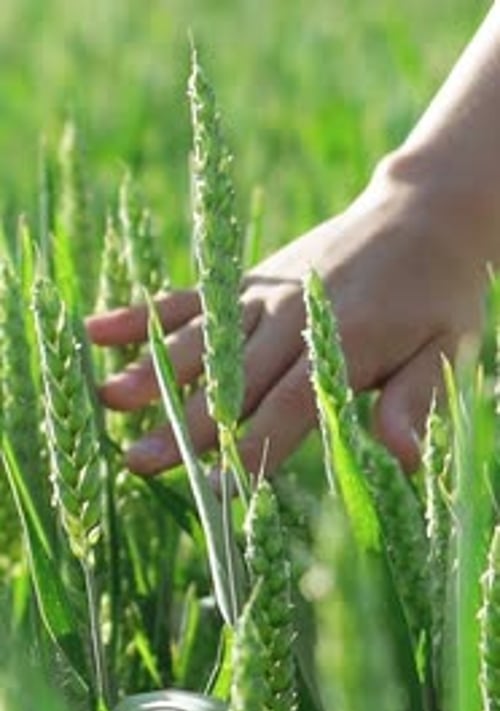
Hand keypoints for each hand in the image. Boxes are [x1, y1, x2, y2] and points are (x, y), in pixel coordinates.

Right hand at [87, 153, 483, 476]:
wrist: (424, 215)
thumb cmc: (438, 298)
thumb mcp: (447, 351)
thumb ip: (415, 403)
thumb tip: (401, 460)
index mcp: (344, 343)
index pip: (290, 407)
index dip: (251, 447)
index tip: (212, 486)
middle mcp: (294, 319)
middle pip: (233, 380)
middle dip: (186, 425)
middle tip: (138, 461)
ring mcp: (265, 294)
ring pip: (203, 339)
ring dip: (153, 370)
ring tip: (107, 399)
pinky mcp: (248, 279)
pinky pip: (192, 296)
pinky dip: (146, 313)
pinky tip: (99, 329)